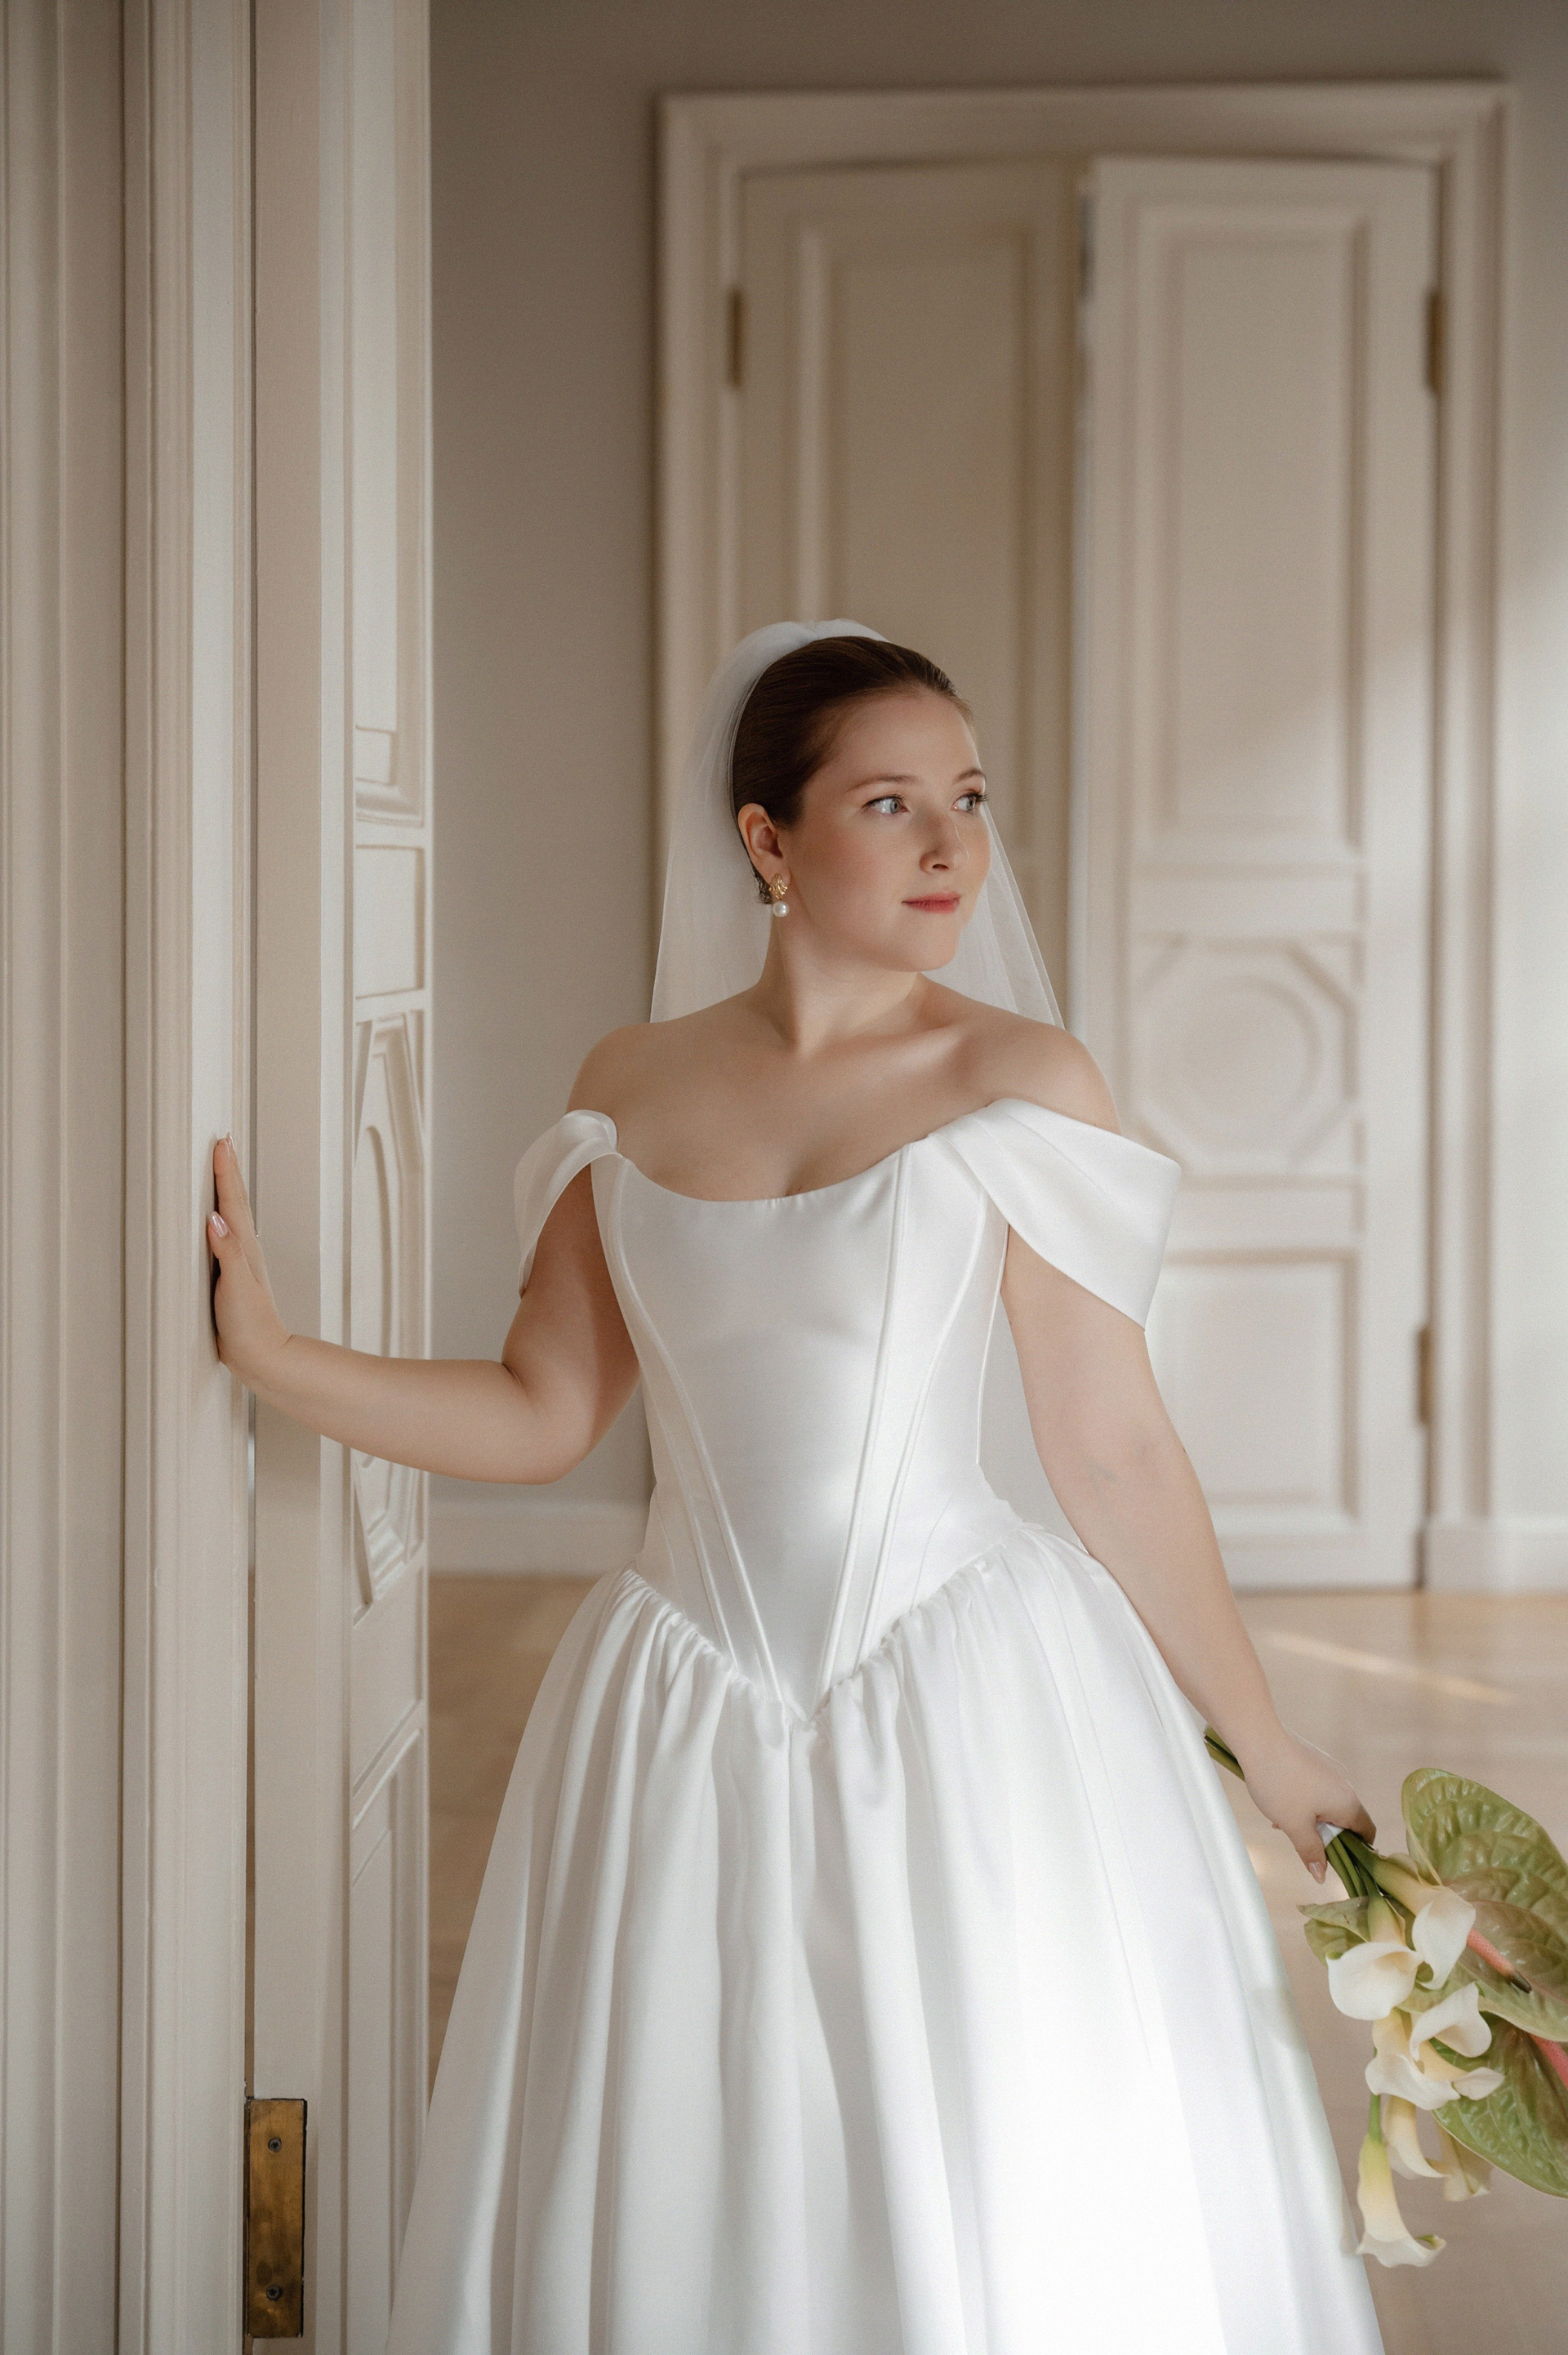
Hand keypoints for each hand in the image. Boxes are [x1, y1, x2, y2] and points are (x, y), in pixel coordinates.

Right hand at [206, 1136, 290, 1389]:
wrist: (262, 1356)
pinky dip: (218, 1219)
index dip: (225, 1171)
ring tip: (220, 1169)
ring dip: (226, 1190)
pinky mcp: (230, 1276)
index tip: (221, 1142)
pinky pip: (222, 1237)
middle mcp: (243, 1249)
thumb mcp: (236, 1286)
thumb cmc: (250, 1325)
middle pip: (235, 1201)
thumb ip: (227, 1252)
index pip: (232, 1201)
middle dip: (227, 1171)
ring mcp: (238, 1262)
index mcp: (243, 1247)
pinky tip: (212, 1221)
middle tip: (223, 1142)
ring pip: (231, 1216)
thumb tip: (214, 1217)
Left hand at [1233, 1723, 1376, 1884]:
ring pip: (1327, 1805)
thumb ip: (1311, 1851)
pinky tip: (1279, 1805)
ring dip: (1310, 1820)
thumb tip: (1322, 1876)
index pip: (1367, 1831)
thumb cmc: (1279, 1785)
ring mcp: (1329, 1771)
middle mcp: (1344, 1785)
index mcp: (1348, 1803)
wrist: (1259, 1740)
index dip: (1358, 1850)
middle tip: (1300, 1841)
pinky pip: (1316, 1790)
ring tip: (1283, 1822)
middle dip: (1325, 1836)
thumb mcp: (1295, 1826)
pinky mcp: (1314, 1762)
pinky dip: (1304, 1803)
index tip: (1338, 1861)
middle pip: (1345, 1820)